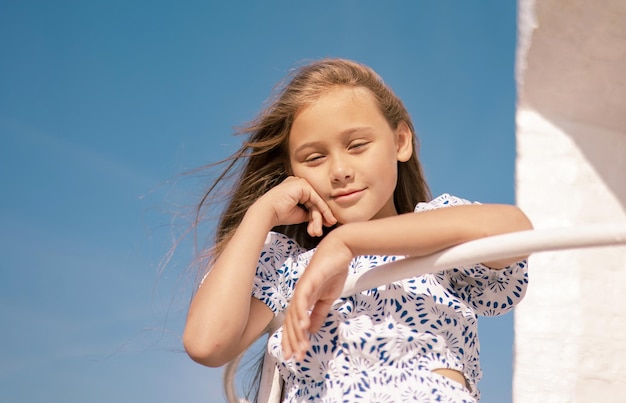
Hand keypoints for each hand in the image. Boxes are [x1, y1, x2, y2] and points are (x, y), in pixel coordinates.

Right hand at [256, 176, 336, 236]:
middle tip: (327, 227)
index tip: (324, 225)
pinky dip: (322, 211)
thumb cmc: (279, 214)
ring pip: (317, 202)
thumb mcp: (299, 214)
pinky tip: (324, 221)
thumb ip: (310, 213)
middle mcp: (299, 183)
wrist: (267, 213)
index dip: (319, 213)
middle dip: (322, 216)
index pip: (312, 201)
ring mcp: (301, 182)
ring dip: (320, 218)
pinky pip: (316, 199)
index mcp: (296, 188)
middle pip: (315, 201)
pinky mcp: (303, 185)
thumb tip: (322, 218)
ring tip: (318, 231)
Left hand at [282, 232, 352, 359]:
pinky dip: (301, 313)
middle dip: (292, 341)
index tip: (294, 355)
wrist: (340, 250)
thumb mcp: (328, 298)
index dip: (292, 340)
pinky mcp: (309, 280)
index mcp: (303, 299)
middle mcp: (299, 295)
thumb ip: (319, 313)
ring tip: (301, 347)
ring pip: (294, 314)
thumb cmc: (333, 271)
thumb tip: (313, 330)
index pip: (293, 323)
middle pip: (290, 322)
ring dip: (297, 332)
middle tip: (295, 357)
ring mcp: (302, 288)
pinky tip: (304, 326)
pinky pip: (303, 299)